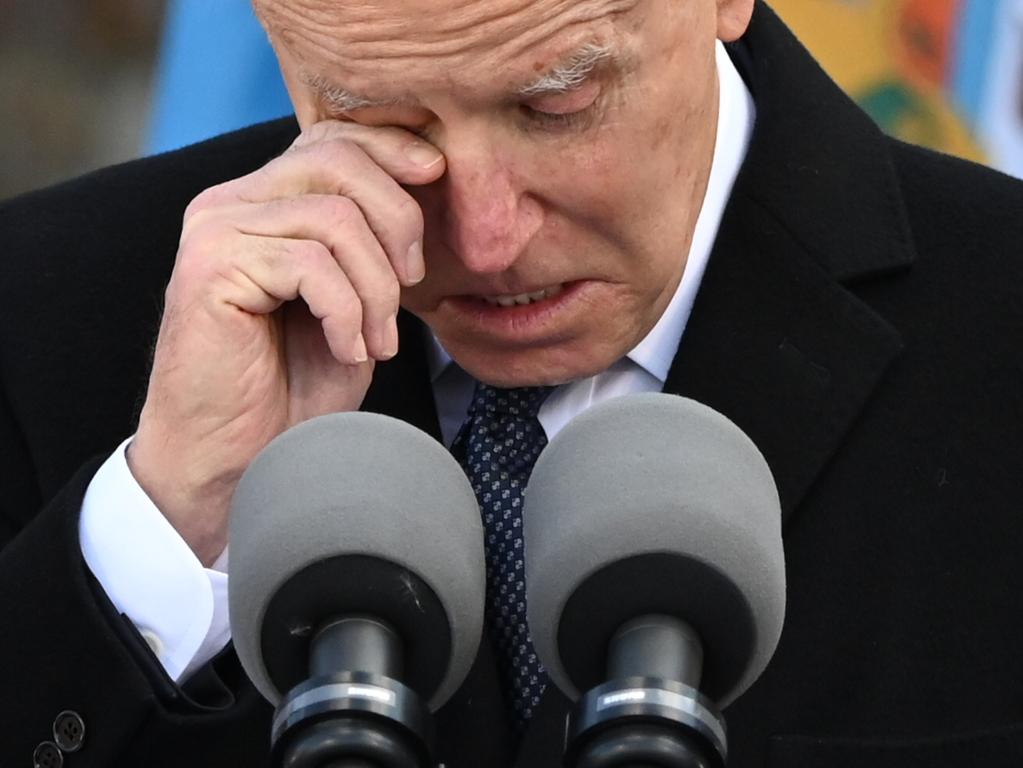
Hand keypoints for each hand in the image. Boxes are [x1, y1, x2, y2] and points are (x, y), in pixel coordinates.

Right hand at [128, 121, 445, 564]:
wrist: (241, 458)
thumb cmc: (296, 384)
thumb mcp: (353, 299)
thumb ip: (370, 238)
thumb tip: (424, 174)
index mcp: (263, 201)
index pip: (331, 138)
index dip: (391, 148)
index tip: (437, 177)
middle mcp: (230, 202)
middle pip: (338, 164)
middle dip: (399, 223)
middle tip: (411, 286)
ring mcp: (215, 231)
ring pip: (335, 220)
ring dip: (377, 288)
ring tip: (376, 338)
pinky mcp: (209, 268)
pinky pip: (311, 265)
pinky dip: (348, 313)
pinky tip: (348, 350)